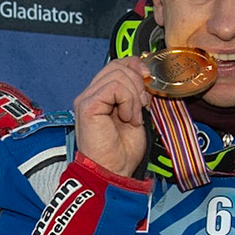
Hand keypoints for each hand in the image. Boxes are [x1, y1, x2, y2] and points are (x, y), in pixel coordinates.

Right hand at [72, 57, 150, 177]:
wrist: (112, 171)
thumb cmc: (121, 151)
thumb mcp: (136, 113)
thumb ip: (136, 93)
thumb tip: (145, 75)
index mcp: (101, 95)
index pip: (117, 64)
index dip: (135, 66)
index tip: (148, 79)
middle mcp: (90, 94)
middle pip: (118, 66)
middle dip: (138, 85)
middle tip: (140, 108)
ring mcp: (86, 98)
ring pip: (118, 74)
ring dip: (134, 97)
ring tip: (132, 117)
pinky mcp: (87, 105)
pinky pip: (114, 87)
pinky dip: (127, 101)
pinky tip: (126, 118)